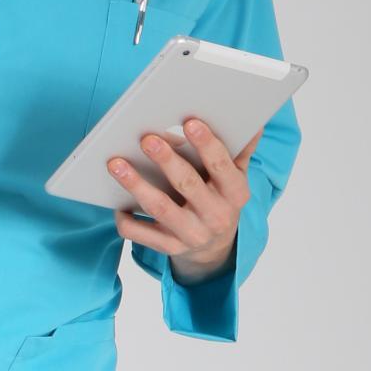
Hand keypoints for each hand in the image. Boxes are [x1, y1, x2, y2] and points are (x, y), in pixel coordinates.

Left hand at [107, 118, 263, 283]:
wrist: (214, 248)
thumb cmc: (220, 200)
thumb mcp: (236, 178)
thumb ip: (240, 151)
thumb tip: (255, 121)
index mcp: (235, 194)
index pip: (222, 166)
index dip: (207, 144)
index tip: (190, 122)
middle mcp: (215, 215)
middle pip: (188, 184)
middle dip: (166, 160)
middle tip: (147, 139)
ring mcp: (191, 234)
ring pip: (160, 208)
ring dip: (136, 185)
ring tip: (116, 164)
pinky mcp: (169, 248)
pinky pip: (141, 235)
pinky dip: (127, 221)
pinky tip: (117, 204)